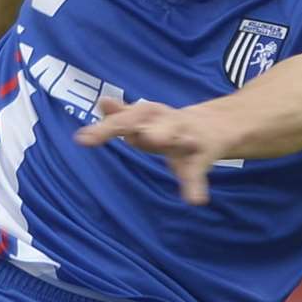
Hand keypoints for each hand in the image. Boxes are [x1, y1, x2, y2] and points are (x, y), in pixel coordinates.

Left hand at [74, 95, 234, 204]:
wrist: (221, 124)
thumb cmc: (171, 126)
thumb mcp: (147, 121)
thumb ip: (123, 115)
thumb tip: (102, 102)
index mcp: (150, 114)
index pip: (123, 118)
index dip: (104, 127)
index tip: (81, 139)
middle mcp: (166, 120)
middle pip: (144, 120)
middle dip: (127, 122)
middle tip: (111, 131)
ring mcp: (186, 136)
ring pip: (175, 133)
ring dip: (164, 133)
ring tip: (154, 138)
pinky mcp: (204, 155)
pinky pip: (197, 171)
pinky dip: (195, 185)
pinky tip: (194, 200)